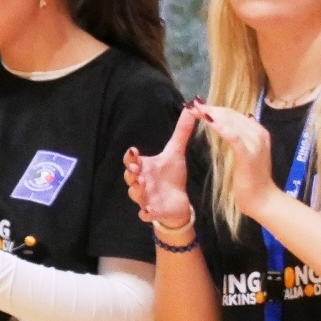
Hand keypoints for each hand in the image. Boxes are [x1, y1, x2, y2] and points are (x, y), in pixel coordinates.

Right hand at [124, 105, 198, 228]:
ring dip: (137, 190)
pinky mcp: (152, 211)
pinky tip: (149, 210)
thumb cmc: (172, 175)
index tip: (134, 151)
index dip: (130, 156)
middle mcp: (140, 181)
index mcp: (144, 166)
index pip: (131, 159)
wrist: (176, 201)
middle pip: (129, 177)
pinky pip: (144, 213)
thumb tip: (190, 107)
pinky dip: (146, 212)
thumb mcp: (176, 152)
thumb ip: (181, 131)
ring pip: (135, 194)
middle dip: (131, 173)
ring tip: (143, 185)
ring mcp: (144, 196)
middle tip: (137, 170)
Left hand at [193, 103, 276, 218]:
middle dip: (212, 109)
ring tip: (197, 109)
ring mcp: (255, 143)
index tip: (200, 106)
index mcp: (258, 133)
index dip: (217, 109)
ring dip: (213, 114)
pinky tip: (208, 121)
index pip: (235, 115)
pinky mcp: (248, 153)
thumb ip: (243, 140)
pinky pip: (233, 135)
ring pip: (232, 121)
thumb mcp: (249, 155)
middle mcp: (258, 134)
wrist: (262, 199)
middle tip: (194, 104)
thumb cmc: (253, 180)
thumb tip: (234, 127)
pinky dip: (220, 127)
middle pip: (232, 115)